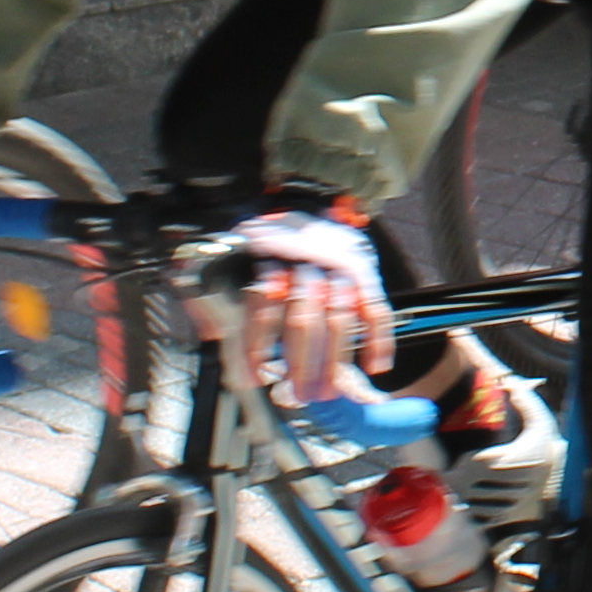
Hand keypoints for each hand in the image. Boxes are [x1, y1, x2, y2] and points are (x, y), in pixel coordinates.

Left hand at [233, 197, 388, 414]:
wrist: (305, 196)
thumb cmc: (263, 237)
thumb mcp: (230, 252)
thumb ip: (217, 288)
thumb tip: (212, 330)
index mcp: (268, 254)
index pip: (262, 305)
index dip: (256, 346)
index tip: (252, 377)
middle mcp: (307, 260)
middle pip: (304, 319)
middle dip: (301, 364)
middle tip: (295, 395)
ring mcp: (340, 266)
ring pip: (339, 319)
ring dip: (335, 362)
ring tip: (326, 392)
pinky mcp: (365, 272)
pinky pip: (377, 308)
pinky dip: (378, 339)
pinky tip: (374, 366)